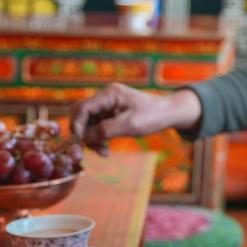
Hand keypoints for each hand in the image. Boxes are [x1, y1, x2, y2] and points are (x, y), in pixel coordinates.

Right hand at [69, 84, 201, 154]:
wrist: (168, 113)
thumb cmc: (153, 116)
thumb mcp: (130, 125)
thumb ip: (106, 130)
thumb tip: (85, 138)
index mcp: (110, 94)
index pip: (82, 108)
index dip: (77, 125)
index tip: (81, 143)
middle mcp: (106, 97)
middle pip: (80, 114)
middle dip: (83, 133)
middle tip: (93, 148)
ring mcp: (107, 105)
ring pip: (87, 123)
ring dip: (91, 138)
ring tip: (104, 152)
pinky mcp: (110, 114)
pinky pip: (95, 126)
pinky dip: (98, 138)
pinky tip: (105, 149)